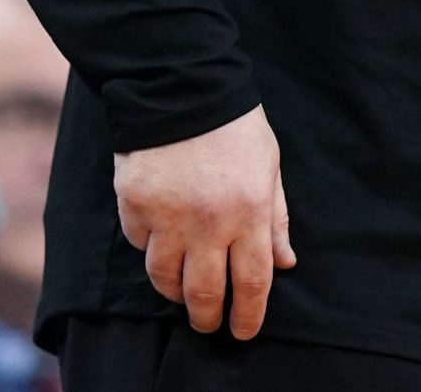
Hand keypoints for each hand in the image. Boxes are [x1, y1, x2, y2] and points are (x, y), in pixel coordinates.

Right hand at [114, 105, 294, 337]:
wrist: (182, 88)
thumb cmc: (235, 127)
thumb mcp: (269, 166)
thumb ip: (276, 217)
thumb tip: (285, 262)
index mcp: (249, 212)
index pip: (252, 281)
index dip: (248, 315)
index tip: (243, 332)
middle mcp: (209, 223)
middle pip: (204, 292)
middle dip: (207, 317)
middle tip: (208, 324)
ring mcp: (167, 218)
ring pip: (164, 279)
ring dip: (174, 291)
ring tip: (182, 290)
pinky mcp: (135, 208)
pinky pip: (140, 245)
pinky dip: (150, 248)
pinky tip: (159, 237)